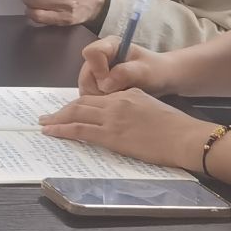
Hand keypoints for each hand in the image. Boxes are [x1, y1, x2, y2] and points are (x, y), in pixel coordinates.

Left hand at [40, 89, 207, 170]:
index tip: (69, 110)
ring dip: (57, 119)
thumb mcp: (151, 107)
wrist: (185, 137)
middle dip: (62, 110)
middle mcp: (116, 101)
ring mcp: (112, 118)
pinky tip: (52, 132)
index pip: (96, 97)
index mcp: (127, 93)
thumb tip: (121, 117)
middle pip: (81, 103)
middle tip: (48, 116)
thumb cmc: (176, 127)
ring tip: (44, 124)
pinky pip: (80, 130)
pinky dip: (62, 129)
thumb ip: (133, 107)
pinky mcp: (111, 135)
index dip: (79, 104)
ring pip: (76, 113)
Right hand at [76, 38, 173, 97]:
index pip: (91, 53)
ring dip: (102, 98)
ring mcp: (94, 72)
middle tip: (120, 94)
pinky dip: (102, 103)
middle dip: (100, 89)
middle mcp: (98, 57)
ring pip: (86, 88)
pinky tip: (117, 102)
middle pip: (86, 74)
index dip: (99, 69)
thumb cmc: (156, 71)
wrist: (163, 79)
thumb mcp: (145, 70)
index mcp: (109, 45)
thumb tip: (104, 84)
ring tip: (121, 97)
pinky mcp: (95, 85)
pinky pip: (90, 97)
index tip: (114, 81)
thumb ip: (125, 73)